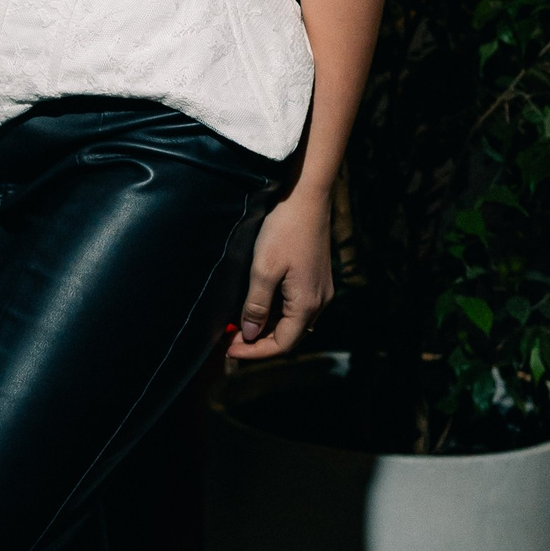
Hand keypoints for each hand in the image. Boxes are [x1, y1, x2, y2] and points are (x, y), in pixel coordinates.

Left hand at [228, 183, 332, 363]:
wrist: (306, 198)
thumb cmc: (283, 230)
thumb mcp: (263, 270)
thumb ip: (255, 306)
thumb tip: (248, 334)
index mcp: (307, 304)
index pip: (282, 344)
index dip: (254, 352)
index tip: (229, 349)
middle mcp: (319, 302)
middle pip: (288, 336)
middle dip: (259, 341)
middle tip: (230, 338)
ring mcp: (320, 290)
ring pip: (292, 322)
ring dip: (266, 327)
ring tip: (238, 323)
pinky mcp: (316, 279)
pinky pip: (296, 306)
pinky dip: (276, 312)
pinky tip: (257, 304)